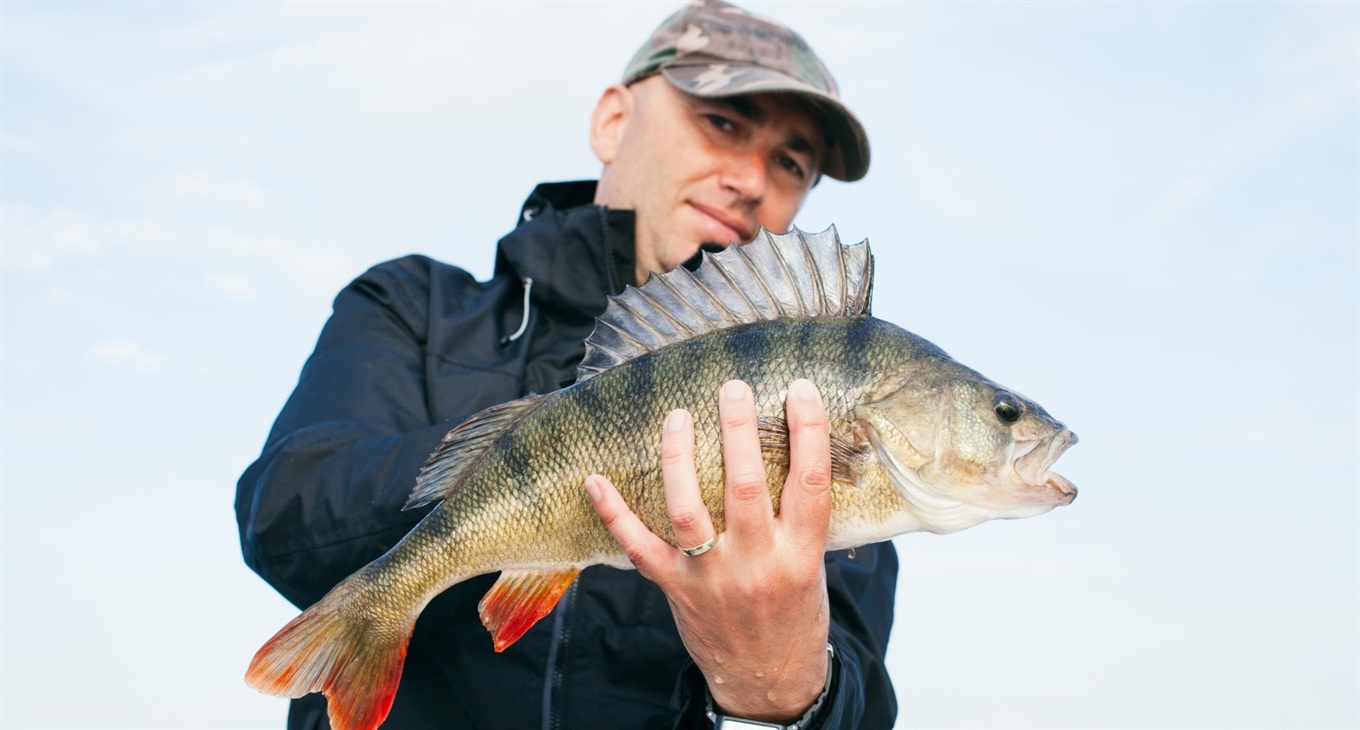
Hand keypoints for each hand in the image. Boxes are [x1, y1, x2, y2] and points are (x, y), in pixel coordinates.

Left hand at [584, 378, 832, 721]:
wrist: (768, 680)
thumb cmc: (795, 613)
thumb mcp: (814, 565)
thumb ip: (801, 515)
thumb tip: (798, 443)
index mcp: (800, 556)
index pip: (810, 485)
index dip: (808, 433)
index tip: (799, 390)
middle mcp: (757, 564)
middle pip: (745, 487)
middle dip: (737, 431)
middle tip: (732, 387)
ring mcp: (711, 578)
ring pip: (688, 509)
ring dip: (678, 458)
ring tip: (676, 416)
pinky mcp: (676, 590)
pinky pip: (638, 548)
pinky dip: (614, 513)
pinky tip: (595, 479)